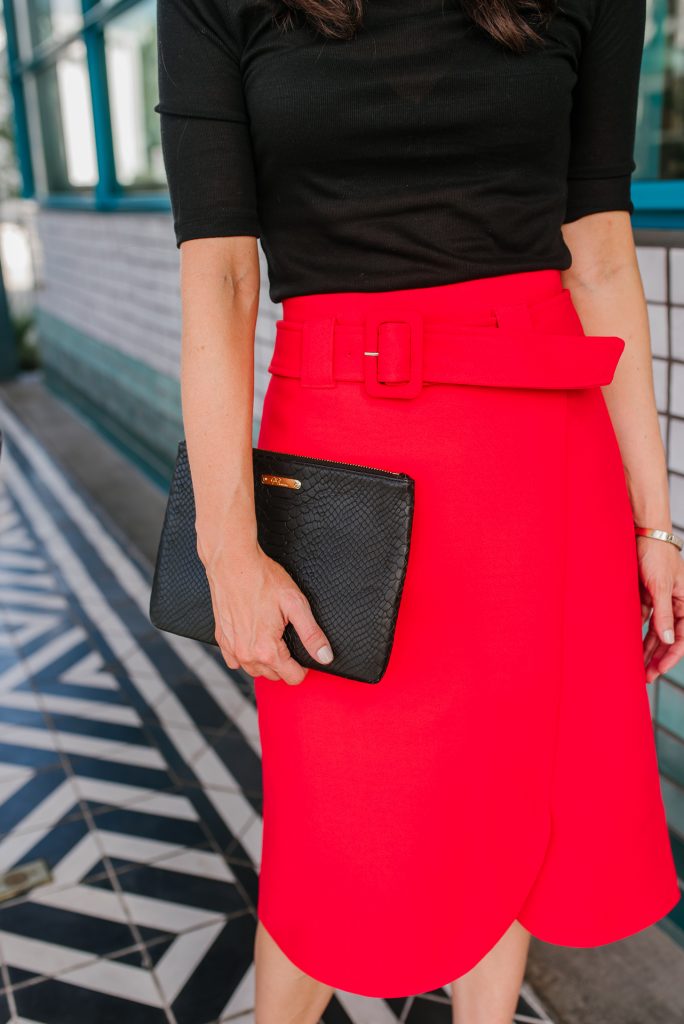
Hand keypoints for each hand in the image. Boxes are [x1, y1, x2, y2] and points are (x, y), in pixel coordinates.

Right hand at [198, 540, 333, 684]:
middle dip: (285, 663)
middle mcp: (246, 654)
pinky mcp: (221, 638)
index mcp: (266, 650)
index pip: (292, 678)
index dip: (303, 667)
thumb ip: (311, 634)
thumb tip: (324, 657)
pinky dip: (246, 655)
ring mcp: (231, 648)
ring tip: (272, 638)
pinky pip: (235, 661)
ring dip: (266, 661)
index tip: (304, 653)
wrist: (232, 563)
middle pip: (274, 676)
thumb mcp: (295, 604)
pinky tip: (252, 638)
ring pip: (254, 670)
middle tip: (288, 638)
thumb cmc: (263, 578)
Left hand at [637, 535, 683, 682]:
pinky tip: (628, 644)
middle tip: (645, 676)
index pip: (681, 636)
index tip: (658, 671)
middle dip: (657, 657)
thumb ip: (664, 614)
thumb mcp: (661, 586)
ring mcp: (659, 599)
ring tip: (637, 666)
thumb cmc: (656, 554)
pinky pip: (642, 618)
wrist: (641, 532)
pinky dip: (636, 631)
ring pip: (654, 630)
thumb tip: (668, 641)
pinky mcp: (644, 594)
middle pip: (667, 637)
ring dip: (646, 648)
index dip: (671, 656)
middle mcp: (674, 603)